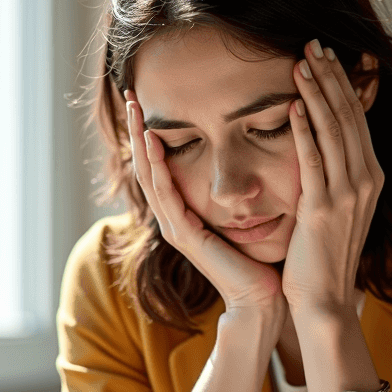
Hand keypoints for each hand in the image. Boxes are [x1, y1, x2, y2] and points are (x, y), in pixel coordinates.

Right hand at [125, 91, 285, 321]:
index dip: (152, 133)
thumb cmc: (262, 261)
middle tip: (128, 91)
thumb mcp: (248, 215)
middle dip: (137, 128)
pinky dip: (157, 166)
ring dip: (139, 140)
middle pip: (147, 165)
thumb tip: (254, 158)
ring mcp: (175, 228)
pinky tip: (152, 141)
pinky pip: (166, 194)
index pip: (162, 165)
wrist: (263, 300)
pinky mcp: (184, 237)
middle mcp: (175, 219)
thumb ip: (241, 191)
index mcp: (186, 213)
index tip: (147, 99)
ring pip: (149, 176)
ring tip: (133, 108)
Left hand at [282, 41, 384, 317]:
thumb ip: (334, 176)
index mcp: (371, 178)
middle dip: (330, 77)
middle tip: (312, 43)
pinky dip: (304, 131)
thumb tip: (322, 145)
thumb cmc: (323, 257)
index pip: (356, 120)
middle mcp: (366, 181)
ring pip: (333, 131)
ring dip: (316, 93)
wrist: (324, 300)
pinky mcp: (322, 210)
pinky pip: (313, 161)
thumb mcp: (337, 209)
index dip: (341, 85)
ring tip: (301, 62)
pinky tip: (293, 105)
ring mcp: (347, 195)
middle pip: (348, 117)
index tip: (325, 56)